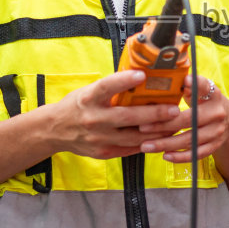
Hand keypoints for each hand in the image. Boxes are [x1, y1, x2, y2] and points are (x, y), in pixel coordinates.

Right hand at [47, 70, 184, 160]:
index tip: (142, 75)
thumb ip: (111, 89)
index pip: (106, 87)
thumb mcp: (88, 91)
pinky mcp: (104, 152)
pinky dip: (147, 142)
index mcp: (88, 99)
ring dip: (157, 131)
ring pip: (134, 137)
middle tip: (173, 109)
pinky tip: (161, 136)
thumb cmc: (77, 106)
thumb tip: (141, 79)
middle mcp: (93, 119)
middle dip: (154, 114)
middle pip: (127, 117)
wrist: (55, 131)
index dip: (124, 81)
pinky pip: (130, 148)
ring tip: (173, 124)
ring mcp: (99, 138)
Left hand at [136, 74, 228, 163]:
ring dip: (166, 144)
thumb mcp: (199, 90)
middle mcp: (217, 112)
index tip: (185, 81)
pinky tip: (165, 155)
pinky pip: (196, 154)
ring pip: (190, 140)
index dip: (195, 84)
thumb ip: (185, 86)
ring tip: (145, 146)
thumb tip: (159, 77)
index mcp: (212, 94)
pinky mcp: (215, 145)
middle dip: (163, 125)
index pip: (204, 87)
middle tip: (142, 127)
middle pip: (189, 120)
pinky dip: (180, 157)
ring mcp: (217, 131)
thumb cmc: (203, 102)